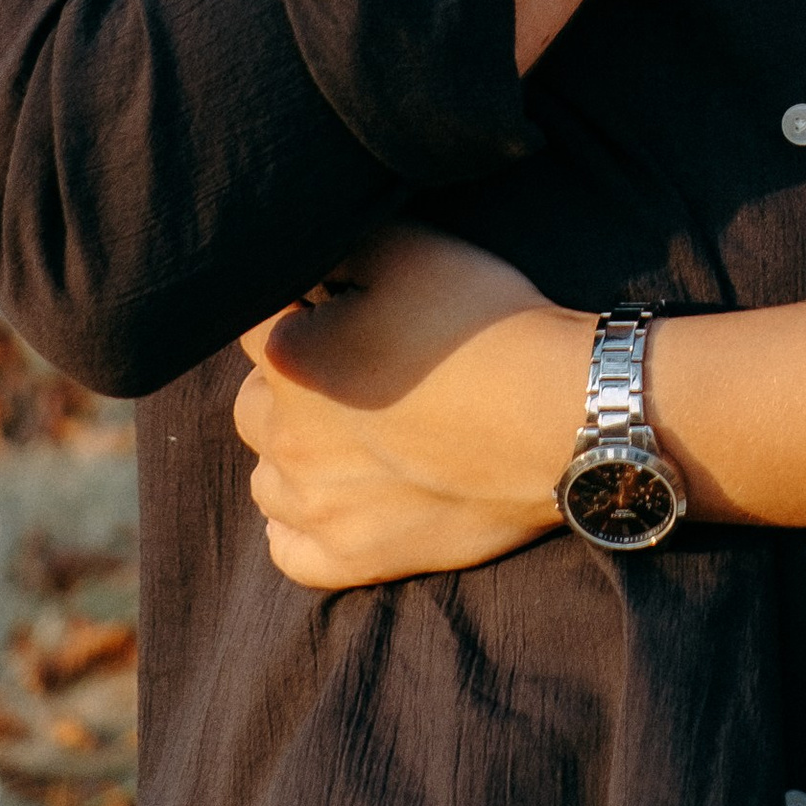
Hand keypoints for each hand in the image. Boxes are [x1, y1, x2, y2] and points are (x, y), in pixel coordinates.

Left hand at [235, 225, 587, 590]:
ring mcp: (315, 508)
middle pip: (251, 404)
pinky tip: (336, 497)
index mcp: (289, 360)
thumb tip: (310, 252)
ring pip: (266, 477)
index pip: (253, 322)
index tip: (340, 302)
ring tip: (352, 434)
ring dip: (293, 453)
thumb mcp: (412, 249)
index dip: (299, 305)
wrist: (555, 417)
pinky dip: (300, 523)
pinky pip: (288, 548)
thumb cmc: (483, 326)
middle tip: (352, 367)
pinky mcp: (350, 560)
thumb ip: (341, 246)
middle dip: (287, 383)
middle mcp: (285, 439)